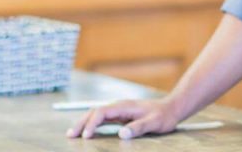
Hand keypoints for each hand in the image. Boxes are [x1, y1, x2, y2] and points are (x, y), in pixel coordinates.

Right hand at [66, 98, 180, 139]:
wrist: (171, 108)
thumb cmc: (163, 116)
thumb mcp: (154, 123)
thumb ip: (138, 128)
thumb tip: (121, 134)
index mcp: (124, 106)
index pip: (102, 112)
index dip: (92, 123)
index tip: (86, 136)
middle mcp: (119, 106)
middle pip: (95, 112)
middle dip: (81, 123)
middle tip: (70, 135)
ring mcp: (119, 111)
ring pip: (96, 115)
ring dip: (84, 123)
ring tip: (72, 134)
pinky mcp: (120, 116)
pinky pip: (102, 120)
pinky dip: (92, 125)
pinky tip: (86, 132)